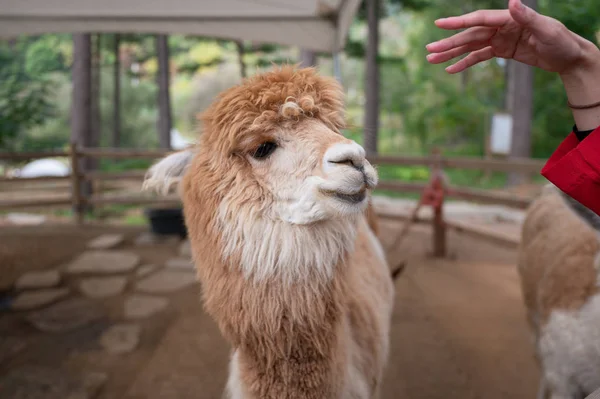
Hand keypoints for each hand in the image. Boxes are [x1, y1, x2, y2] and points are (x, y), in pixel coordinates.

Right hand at [426, 0, 599, 129]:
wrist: (570, 57)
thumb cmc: (562, 41)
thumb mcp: (547, 30)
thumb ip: (527, 17)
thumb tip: (511, 2)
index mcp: (510, 19)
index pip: (479, 20)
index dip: (459, 22)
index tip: (440, 25)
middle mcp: (502, 27)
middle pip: (469, 35)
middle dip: (448, 43)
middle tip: (429, 50)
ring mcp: (500, 39)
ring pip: (470, 46)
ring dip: (451, 54)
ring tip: (432, 60)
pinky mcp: (502, 51)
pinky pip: (478, 57)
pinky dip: (464, 63)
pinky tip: (450, 70)